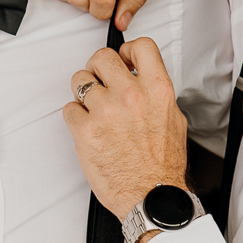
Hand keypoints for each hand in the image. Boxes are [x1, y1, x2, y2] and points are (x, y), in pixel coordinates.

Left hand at [64, 37, 189, 219]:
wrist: (150, 195)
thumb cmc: (162, 166)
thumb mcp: (174, 120)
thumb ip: (156, 94)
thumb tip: (144, 81)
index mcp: (157, 90)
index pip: (141, 46)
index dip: (127, 49)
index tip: (124, 58)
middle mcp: (130, 96)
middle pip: (101, 57)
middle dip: (98, 68)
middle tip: (100, 81)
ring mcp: (105, 111)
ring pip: (79, 80)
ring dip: (83, 93)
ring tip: (93, 108)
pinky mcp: (85, 130)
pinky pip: (69, 109)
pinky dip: (75, 117)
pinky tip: (88, 128)